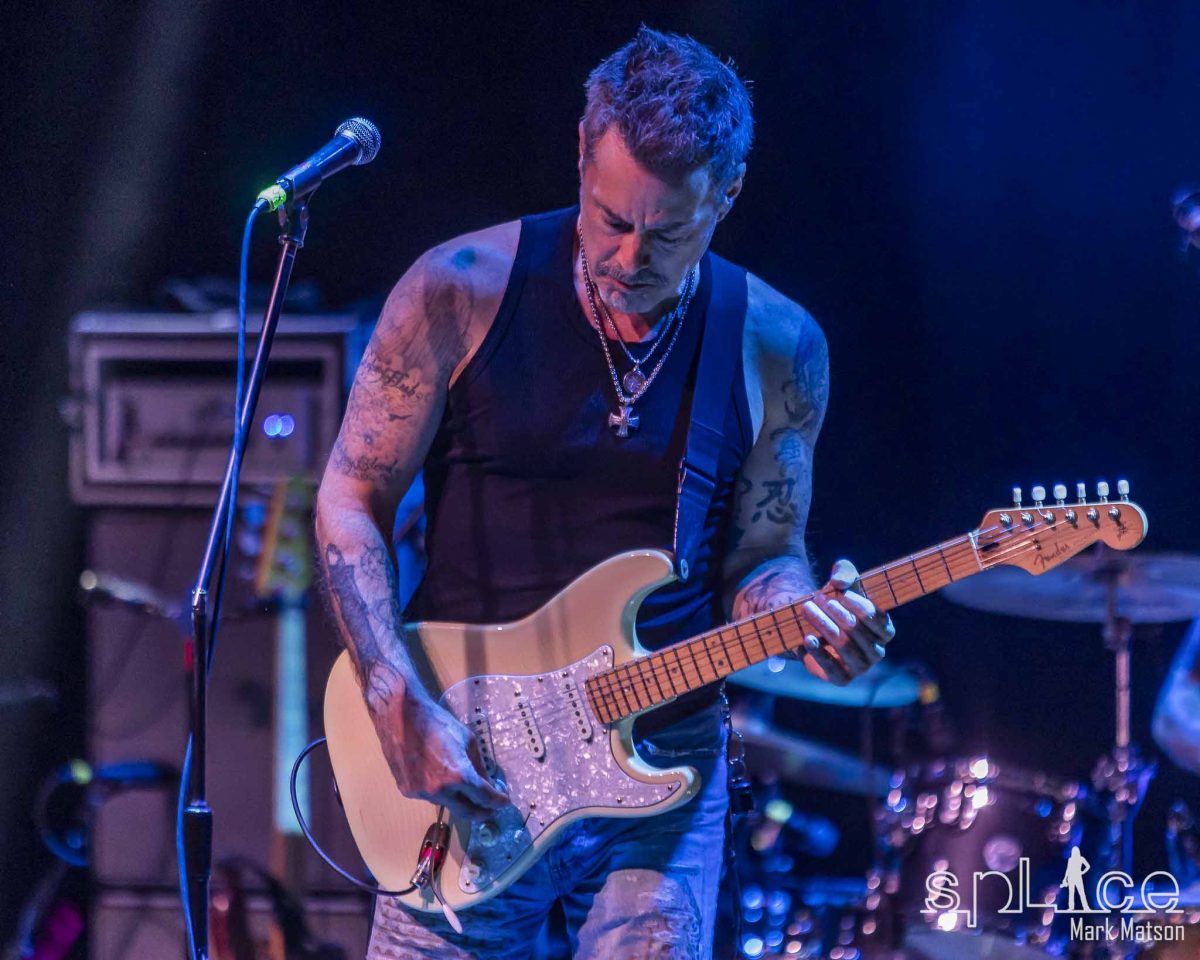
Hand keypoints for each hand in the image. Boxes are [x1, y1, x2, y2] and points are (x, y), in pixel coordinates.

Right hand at [364, 670, 507, 820]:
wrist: (401, 716)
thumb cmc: (438, 723)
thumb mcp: (468, 740)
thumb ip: (479, 767)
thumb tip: (489, 785)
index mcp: (458, 775)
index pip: (484, 797)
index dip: (497, 802)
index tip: (504, 802)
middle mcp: (440, 790)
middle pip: (467, 812)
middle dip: (482, 812)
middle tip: (489, 809)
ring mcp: (421, 793)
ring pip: (447, 803)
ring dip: (458, 799)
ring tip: (461, 785)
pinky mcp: (407, 791)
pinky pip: (429, 797)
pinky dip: (439, 791)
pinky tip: (437, 775)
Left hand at [797, 559, 894, 684]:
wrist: (812, 623)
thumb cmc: (835, 601)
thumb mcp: (842, 581)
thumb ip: (844, 572)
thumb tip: (839, 582)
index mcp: (884, 630)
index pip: (878, 620)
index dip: (859, 606)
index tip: (840, 593)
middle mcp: (876, 651)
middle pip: (858, 631)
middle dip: (836, 613)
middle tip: (817, 599)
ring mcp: (860, 667)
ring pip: (845, 647)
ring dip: (824, 626)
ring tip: (807, 610)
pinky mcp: (841, 678)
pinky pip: (834, 671)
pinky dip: (819, 654)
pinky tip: (807, 638)